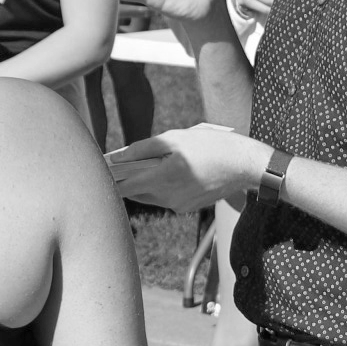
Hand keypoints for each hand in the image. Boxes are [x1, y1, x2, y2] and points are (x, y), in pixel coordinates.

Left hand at [107, 122, 266, 209]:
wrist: (245, 164)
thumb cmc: (212, 145)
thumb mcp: (176, 138)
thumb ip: (144, 148)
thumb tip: (119, 156)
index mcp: (163, 178)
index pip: (123, 186)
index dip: (110, 179)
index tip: (101, 169)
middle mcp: (168, 197)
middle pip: (134, 192)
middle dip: (127, 178)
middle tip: (122, 162)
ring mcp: (179, 205)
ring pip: (150, 196)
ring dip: (144, 182)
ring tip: (150, 163)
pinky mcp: (188, 207)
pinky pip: (166, 198)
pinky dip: (162, 186)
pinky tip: (173, 171)